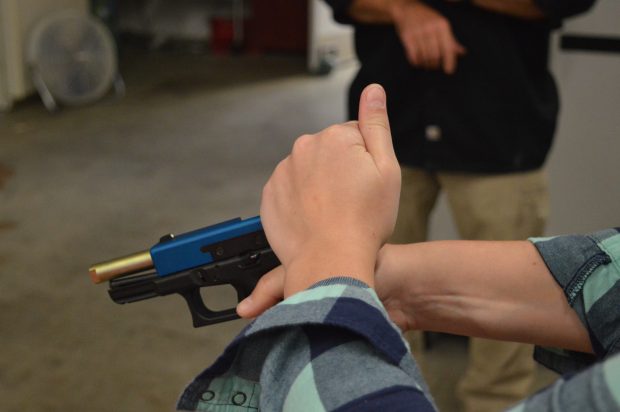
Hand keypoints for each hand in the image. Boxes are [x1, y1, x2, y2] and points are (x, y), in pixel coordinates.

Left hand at [237, 84, 400, 316]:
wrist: (331, 261)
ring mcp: (283, 172)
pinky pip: (289, 190)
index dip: (365, 162)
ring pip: (307, 171)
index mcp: (334, 137)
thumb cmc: (365, 221)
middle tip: (351, 202)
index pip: (355, 137)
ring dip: (318, 185)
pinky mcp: (269, 195)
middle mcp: (303, 148)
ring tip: (332, 214)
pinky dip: (299, 201)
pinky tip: (313, 219)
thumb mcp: (386, 169)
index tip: (366, 185)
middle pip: (328, 152)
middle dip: (340, 170)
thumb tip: (374, 90)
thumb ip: (376, 124)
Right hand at [390, 0, 465, 73]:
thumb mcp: (441, 25)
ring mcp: (418, 32)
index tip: (449, 71)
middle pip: (435, 55)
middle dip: (435, 64)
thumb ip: (451, 40)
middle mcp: (431, 28)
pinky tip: (417, 62)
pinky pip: (413, 55)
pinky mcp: (407, 37)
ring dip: (425, 64)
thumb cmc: (427, 18)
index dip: (449, 61)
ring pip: (424, 56)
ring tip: (426, 64)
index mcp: (442, 25)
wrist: (407, 9)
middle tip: (434, 66)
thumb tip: (462, 53)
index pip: (448, 47)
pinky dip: (416, 62)